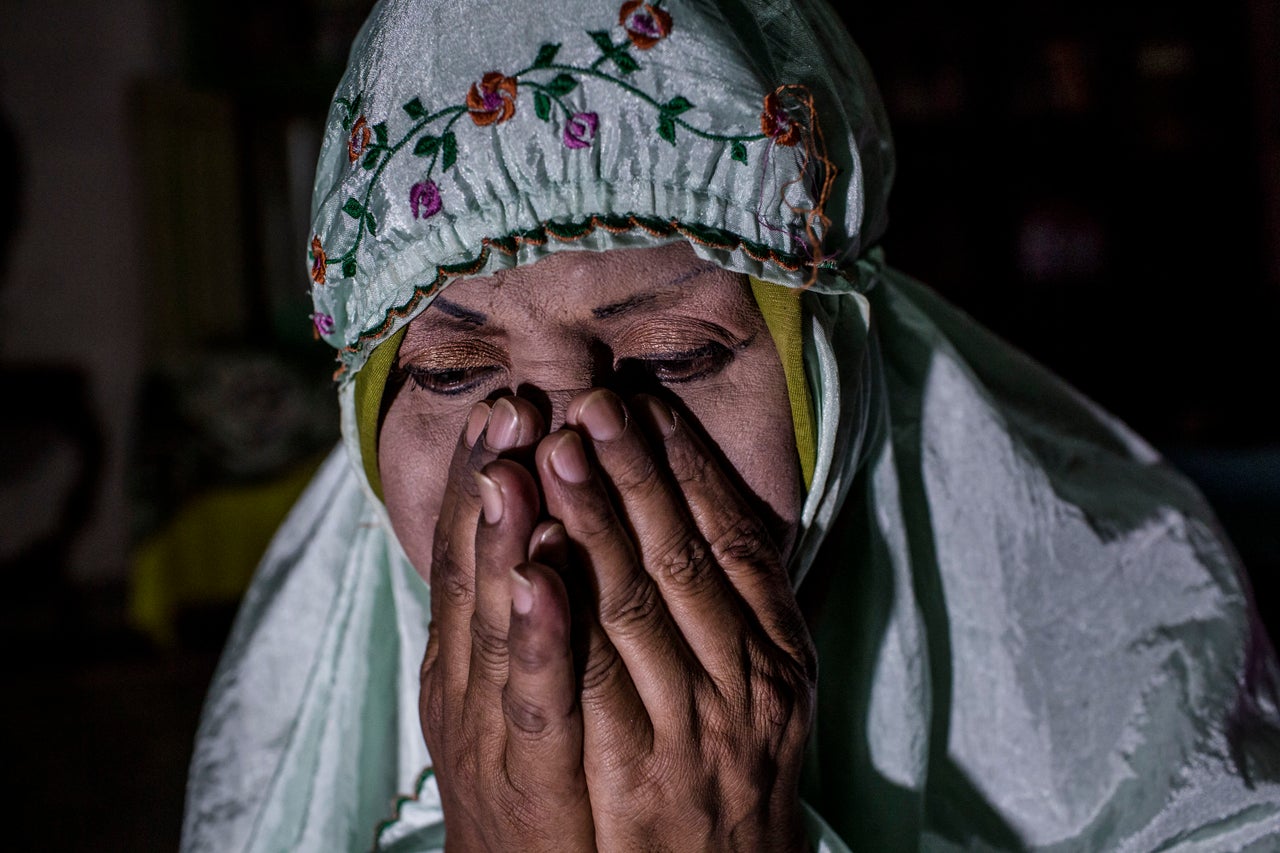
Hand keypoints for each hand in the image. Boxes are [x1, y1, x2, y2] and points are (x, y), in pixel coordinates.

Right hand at [419, 396, 595, 851]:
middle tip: (508, 408)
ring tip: (512, 466)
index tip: (498, 409)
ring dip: (503, 538)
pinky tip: (539, 578)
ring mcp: (491, 726)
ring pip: (496, 619)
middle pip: (472, 568)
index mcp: (459, 650)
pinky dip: (533, 637)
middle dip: (490, 483)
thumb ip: (504, 609)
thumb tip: (533, 521)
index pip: (461, 548)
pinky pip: (535, 698)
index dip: (473, 477)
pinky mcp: (527, 778)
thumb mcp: (498, 685)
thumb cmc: (527, 775)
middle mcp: (465, 678)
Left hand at [535, 389, 815, 851]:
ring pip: (633, 603)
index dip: (689, 467)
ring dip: (591, 522)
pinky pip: (587, 685)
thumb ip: (743, 612)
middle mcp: (746, 680)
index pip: (735, 539)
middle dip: (633, 472)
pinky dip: (557, 622)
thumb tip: (708, 514)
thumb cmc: (735, 780)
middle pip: (681, 554)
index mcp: (780, 652)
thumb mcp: (768, 695)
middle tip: (589, 403)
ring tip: (552, 450)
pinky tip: (530, 566)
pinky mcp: (632, 773)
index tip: (646, 406)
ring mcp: (690, 726)